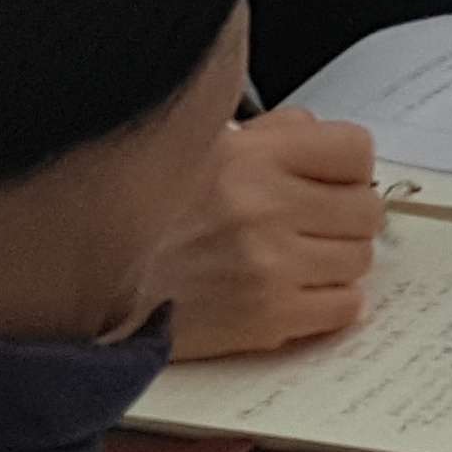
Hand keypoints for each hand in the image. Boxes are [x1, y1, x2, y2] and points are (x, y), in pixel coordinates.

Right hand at [157, 109, 385, 360]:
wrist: (84, 291)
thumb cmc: (141, 218)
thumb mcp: (196, 149)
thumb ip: (266, 133)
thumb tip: (316, 133)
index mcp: (250, 157)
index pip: (356, 150)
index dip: (347, 168)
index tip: (331, 181)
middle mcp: (264, 208)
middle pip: (367, 210)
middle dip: (344, 217)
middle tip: (314, 225)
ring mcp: (268, 266)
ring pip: (360, 259)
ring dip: (336, 261)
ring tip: (294, 259)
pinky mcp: (265, 319)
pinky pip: (344, 307)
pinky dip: (329, 303)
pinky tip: (294, 293)